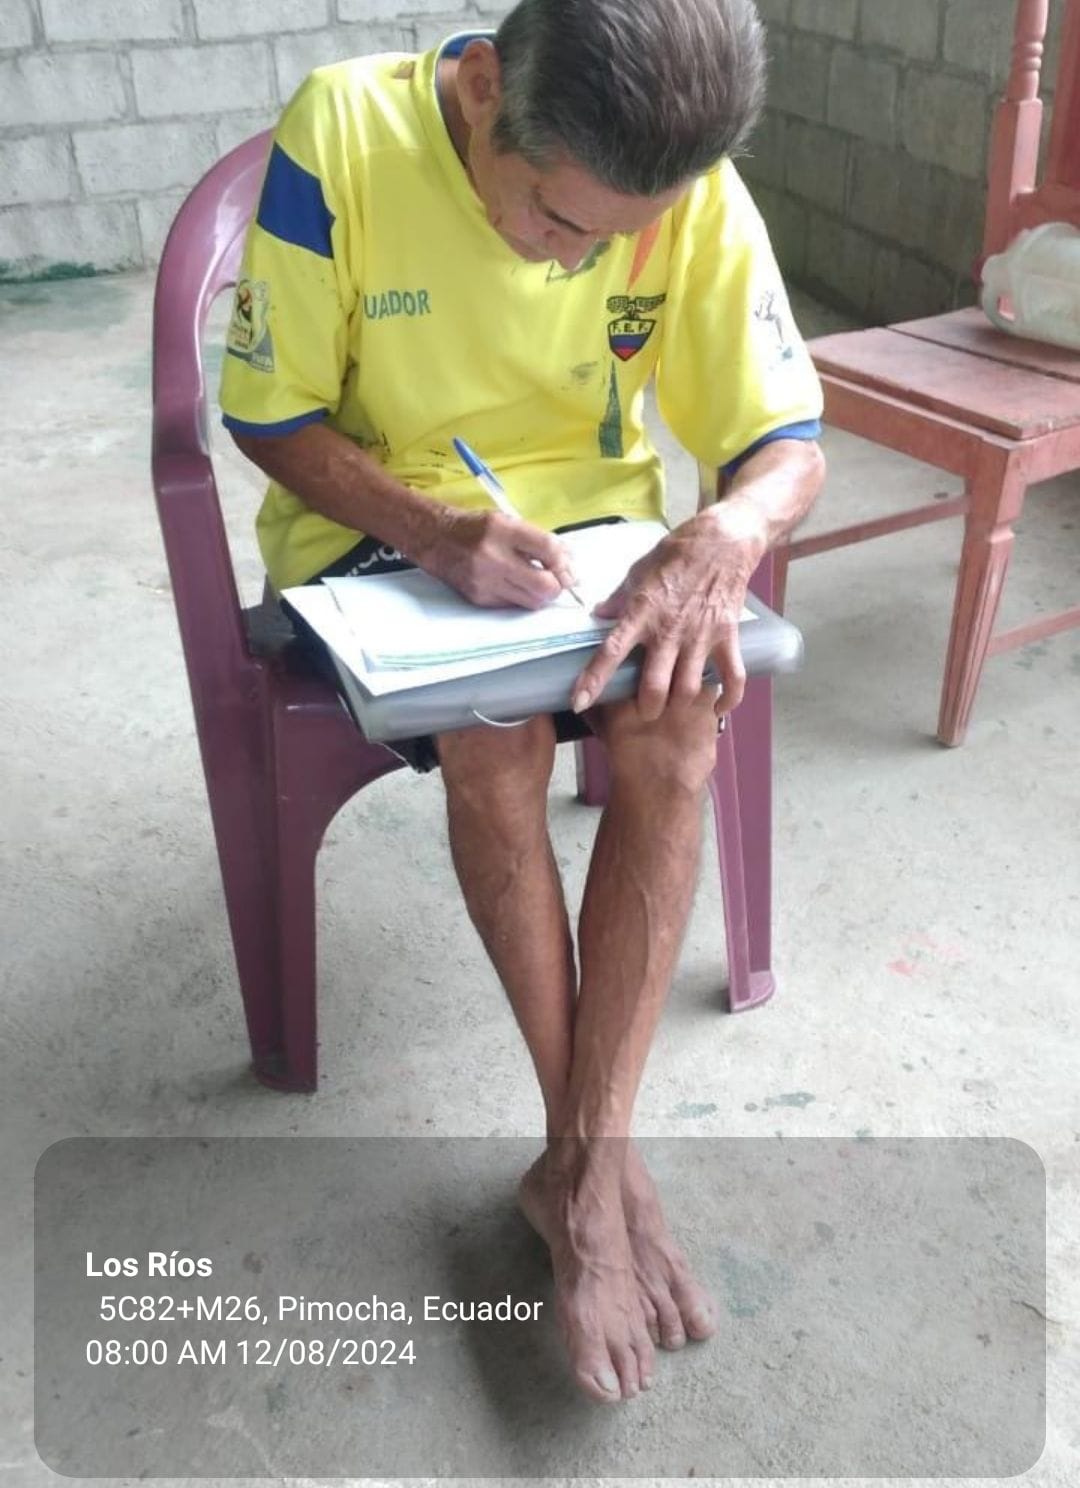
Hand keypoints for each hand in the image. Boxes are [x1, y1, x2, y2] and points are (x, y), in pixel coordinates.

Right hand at [417, 507, 578, 608]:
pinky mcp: (480, 598)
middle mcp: (493, 557)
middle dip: (557, 586)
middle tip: (556, 580)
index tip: (568, 568)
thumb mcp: (509, 522)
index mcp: (503, 530)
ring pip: (532, 601)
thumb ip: (539, 540)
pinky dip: (521, 597)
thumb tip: (569, 562)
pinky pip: (513, 605)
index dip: (565, 563)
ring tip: (537, 582)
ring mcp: (485, 581)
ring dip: (541, 594)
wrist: (436, 539)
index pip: (548, 550)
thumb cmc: (477, 528)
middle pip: (544, 585)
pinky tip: (516, 584)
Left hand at [571, 500, 768, 721]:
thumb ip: (618, 599)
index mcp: (642, 613)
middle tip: (645, 710)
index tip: (579, 701)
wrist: (723, 541)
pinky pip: (732, 678)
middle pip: (654, 686)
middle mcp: (669, 630)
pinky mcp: (728, 637)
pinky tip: (716, 709)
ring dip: (679, 704)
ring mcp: (700, 636)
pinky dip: (728, 699)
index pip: (611, 651)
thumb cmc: (676, 554)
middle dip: (647, 708)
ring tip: (674, 705)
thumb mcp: (638, 572)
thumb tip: (598, 615)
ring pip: (688, 689)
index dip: (594, 680)